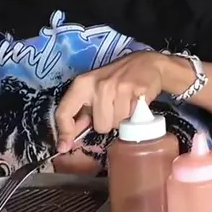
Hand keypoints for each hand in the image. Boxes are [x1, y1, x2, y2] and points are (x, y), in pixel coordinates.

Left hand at [54, 51, 168, 151]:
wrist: (148, 63)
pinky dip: (135, 114)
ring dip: (123, 119)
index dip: (64, 132)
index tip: (64, 147)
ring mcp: (119, 88)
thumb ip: (82, 113)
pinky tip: (136, 102)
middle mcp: (98, 85)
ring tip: (126, 104)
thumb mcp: (94, 90)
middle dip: (108, 122)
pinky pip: (133, 117)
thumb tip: (67, 141)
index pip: (64, 112)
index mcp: (82, 84)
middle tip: (114, 109)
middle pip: (100, 126)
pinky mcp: (138, 91)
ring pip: (118, 123)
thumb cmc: (118, 78)